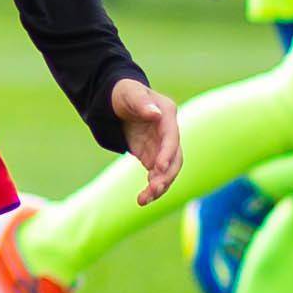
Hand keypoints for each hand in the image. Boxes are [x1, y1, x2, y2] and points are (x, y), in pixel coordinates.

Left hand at [114, 78, 182, 205]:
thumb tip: (155, 115)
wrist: (117, 100)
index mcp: (167, 115)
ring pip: (167, 170)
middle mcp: (169, 132)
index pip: (172, 137)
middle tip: (152, 190)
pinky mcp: (153, 155)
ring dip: (159, 186)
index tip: (158, 167)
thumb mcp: (130, 93)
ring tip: (144, 200)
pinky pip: (156, 174)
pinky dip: (152, 186)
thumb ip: (142, 103)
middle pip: (175, 158)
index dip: (167, 153)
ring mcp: (162, 145)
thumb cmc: (124, 92)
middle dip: (166, 175)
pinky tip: (143, 198)